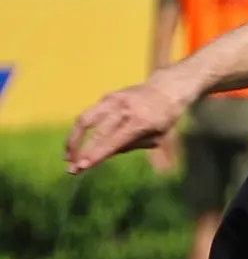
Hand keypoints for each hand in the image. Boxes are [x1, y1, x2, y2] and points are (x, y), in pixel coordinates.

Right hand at [64, 81, 188, 173]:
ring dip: (72, 140)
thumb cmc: (164, 117)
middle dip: (81, 153)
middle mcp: (125, 108)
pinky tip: (78, 144)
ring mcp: (114, 99)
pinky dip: (81, 130)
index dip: (95, 154)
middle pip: (97, 132)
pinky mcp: (108, 96)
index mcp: (141, 121)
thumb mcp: (156, 137)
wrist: (168, 88)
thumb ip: (130, 146)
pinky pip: (90, 114)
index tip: (80, 168)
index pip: (113, 141)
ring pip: (84, 119)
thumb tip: (101, 155)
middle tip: (71, 170)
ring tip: (67, 157)